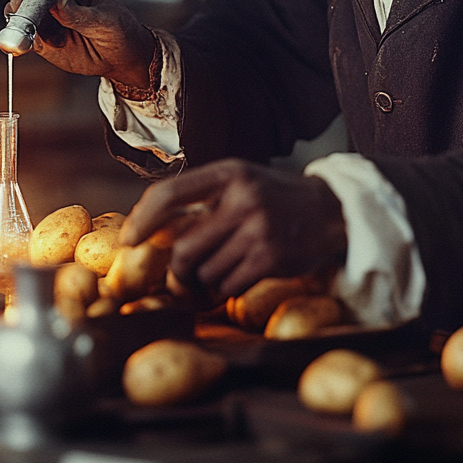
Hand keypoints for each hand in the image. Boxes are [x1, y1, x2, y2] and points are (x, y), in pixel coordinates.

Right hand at [6, 0, 155, 88]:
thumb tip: (58, 3)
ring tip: (31, 29)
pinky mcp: (38, 37)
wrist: (119, 57)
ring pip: (16, 10)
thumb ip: (81, 13)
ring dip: (18, 18)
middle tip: (24, 7)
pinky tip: (25, 44)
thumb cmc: (118, 29)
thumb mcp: (106, 20)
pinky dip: (18, 39)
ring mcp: (42, 14)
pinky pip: (20, 35)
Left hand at [119, 159, 347, 296]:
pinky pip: (228, 285)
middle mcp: (242, 198)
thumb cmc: (274, 198)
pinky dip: (226, 288)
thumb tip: (149, 226)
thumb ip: (202, 198)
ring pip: (205, 272)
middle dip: (177, 270)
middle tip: (182, 276)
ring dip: (206, 280)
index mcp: (228, 173)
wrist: (332, 211)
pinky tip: (240, 275)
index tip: (130, 241)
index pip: (170, 194)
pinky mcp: (271, 258)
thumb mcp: (240, 182)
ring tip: (224, 267)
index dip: (143, 220)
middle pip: (184, 248)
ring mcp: (258, 229)